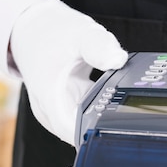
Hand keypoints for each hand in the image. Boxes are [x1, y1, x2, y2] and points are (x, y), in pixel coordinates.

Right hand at [9, 0, 127, 144]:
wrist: (33, 31)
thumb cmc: (50, 34)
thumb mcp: (78, 34)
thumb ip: (98, 46)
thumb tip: (118, 59)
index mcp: (49, 97)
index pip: (71, 131)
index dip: (93, 135)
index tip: (118, 130)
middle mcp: (50, 110)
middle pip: (80, 132)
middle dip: (105, 127)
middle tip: (133, 117)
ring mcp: (57, 110)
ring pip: (82, 125)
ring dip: (102, 117)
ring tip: (121, 104)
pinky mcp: (65, 107)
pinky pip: (84, 116)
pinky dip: (98, 109)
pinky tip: (111, 97)